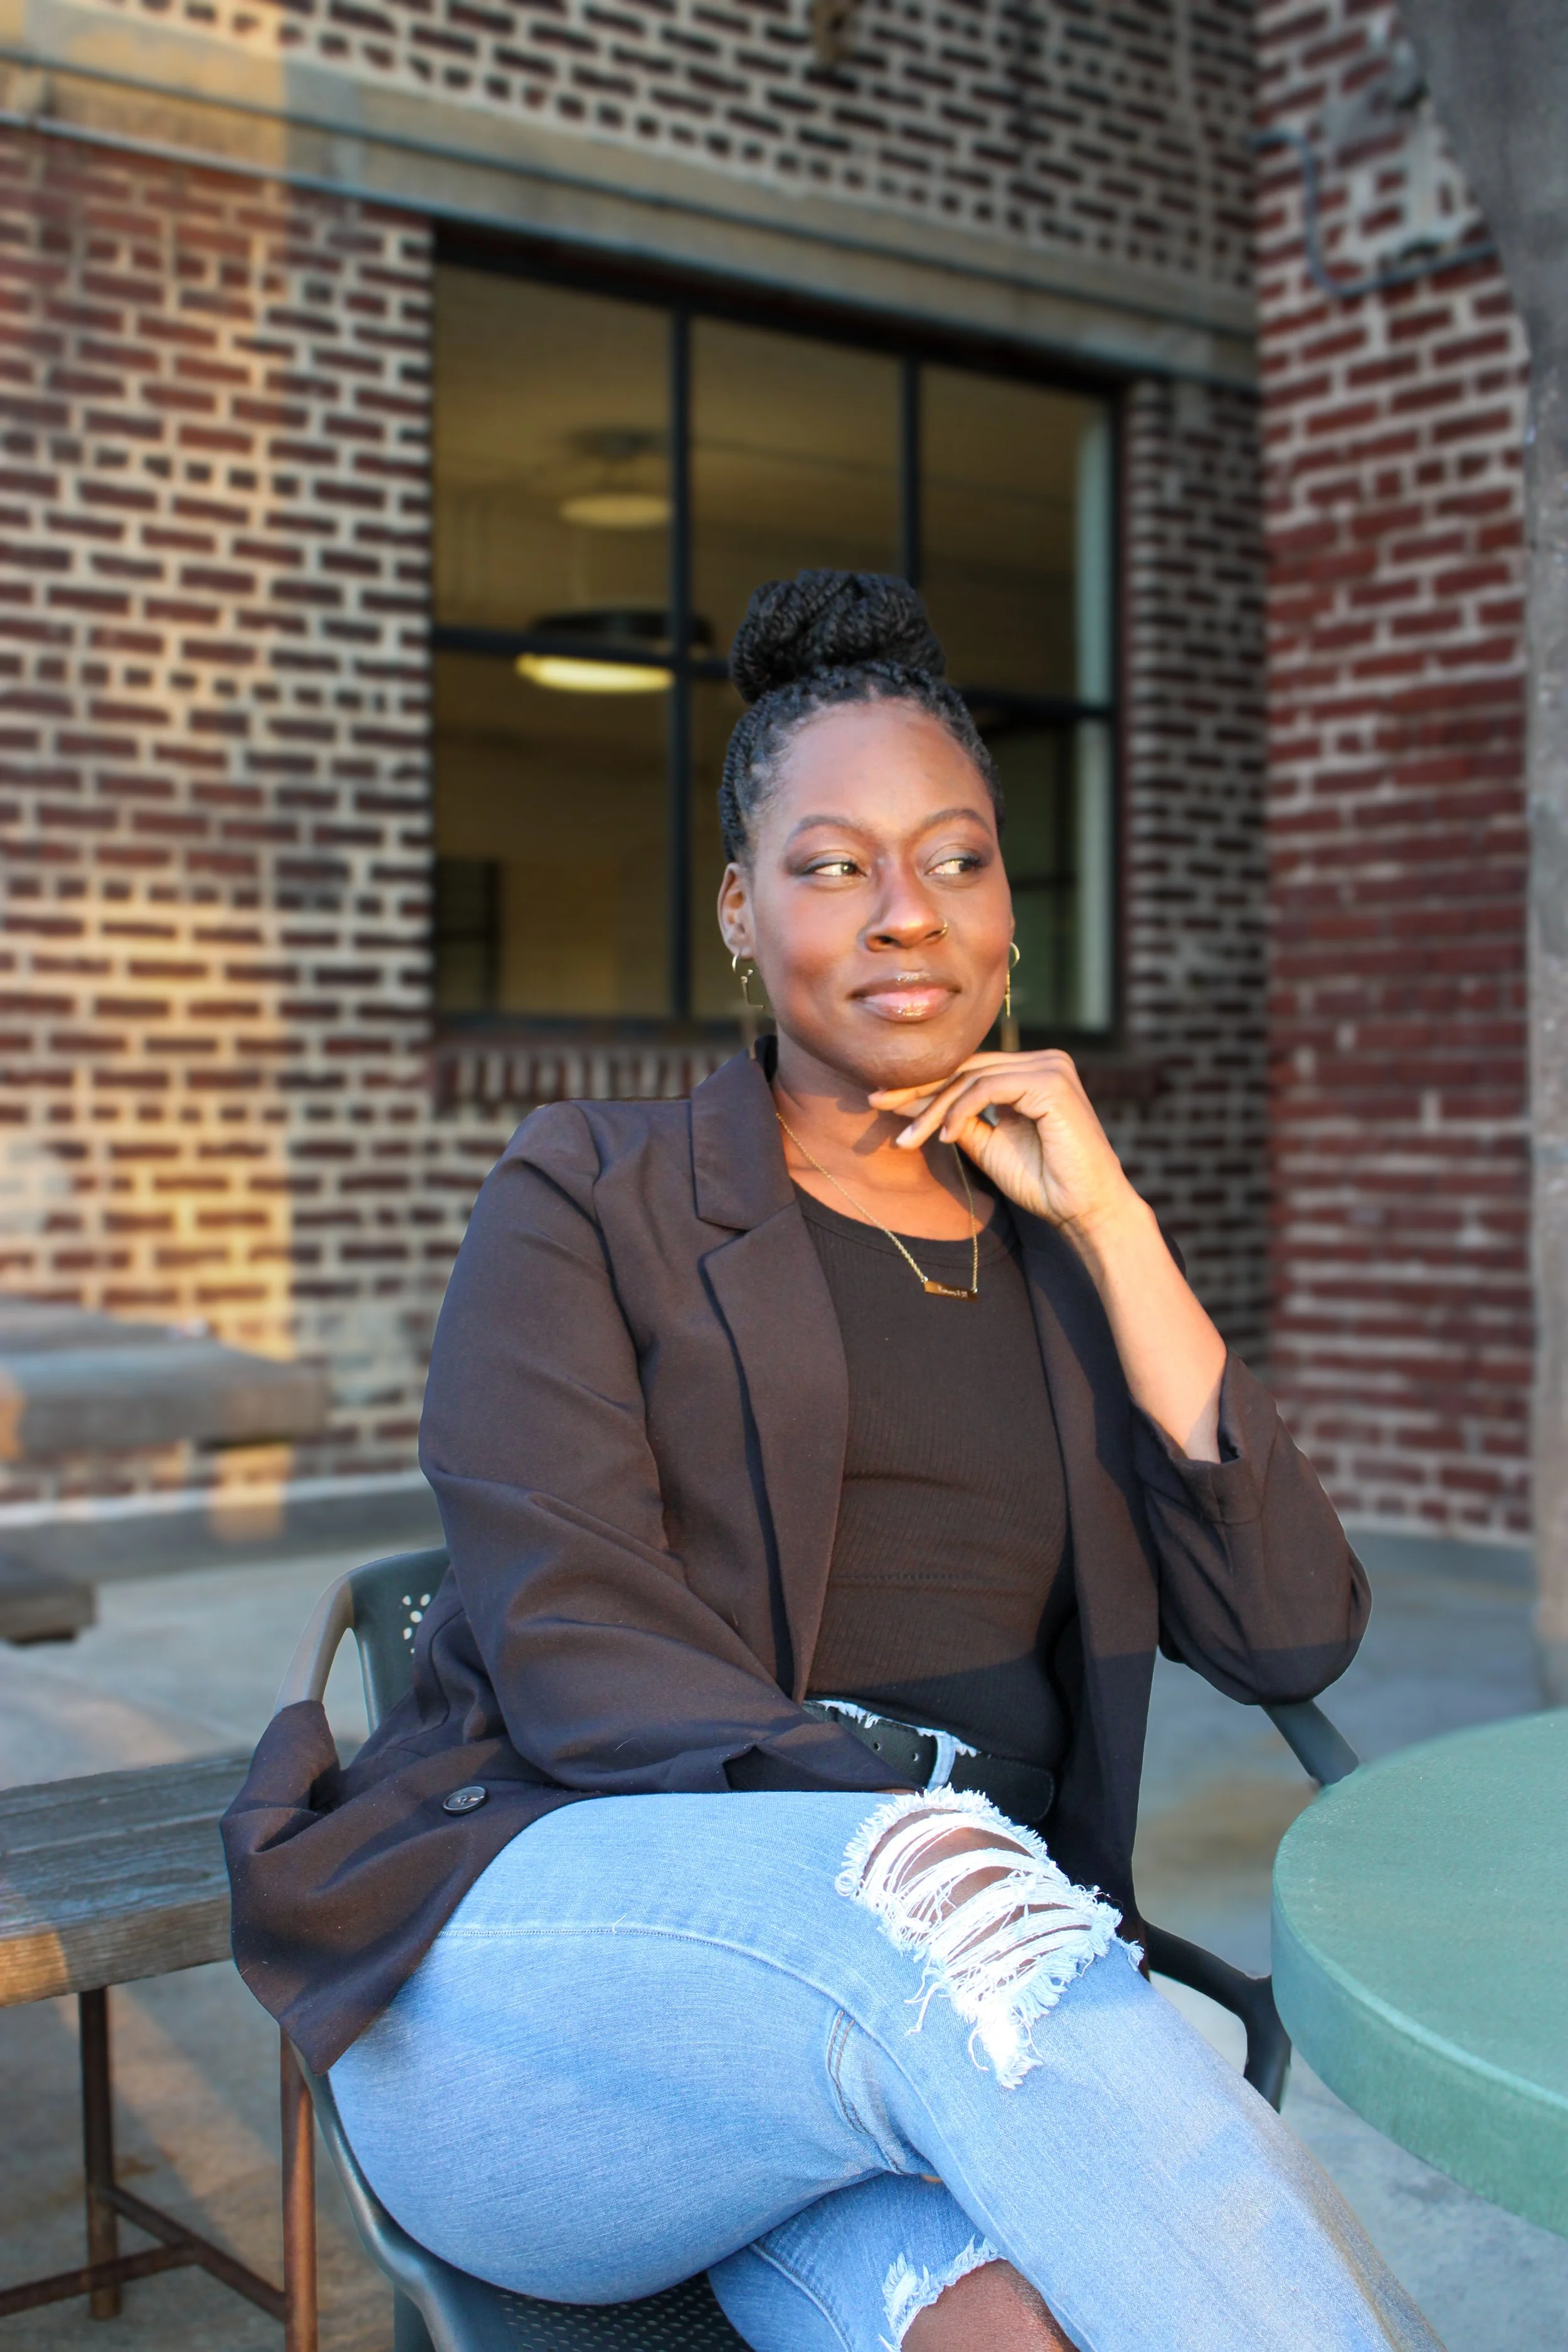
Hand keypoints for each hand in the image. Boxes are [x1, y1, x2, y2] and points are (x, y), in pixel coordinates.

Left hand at [869, 1049, 1139, 1240]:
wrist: (1085, 1210)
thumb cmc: (1044, 1182)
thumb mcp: (990, 1146)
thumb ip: (963, 1120)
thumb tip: (920, 1104)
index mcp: (1031, 1073)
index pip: (968, 1070)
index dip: (924, 1086)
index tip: (883, 1103)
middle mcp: (1043, 1062)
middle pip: (966, 1067)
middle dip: (917, 1090)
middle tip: (876, 1105)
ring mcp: (1051, 1068)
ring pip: (972, 1077)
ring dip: (933, 1108)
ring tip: (907, 1139)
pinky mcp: (1052, 1082)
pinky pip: (989, 1087)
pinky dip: (960, 1110)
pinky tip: (942, 1137)